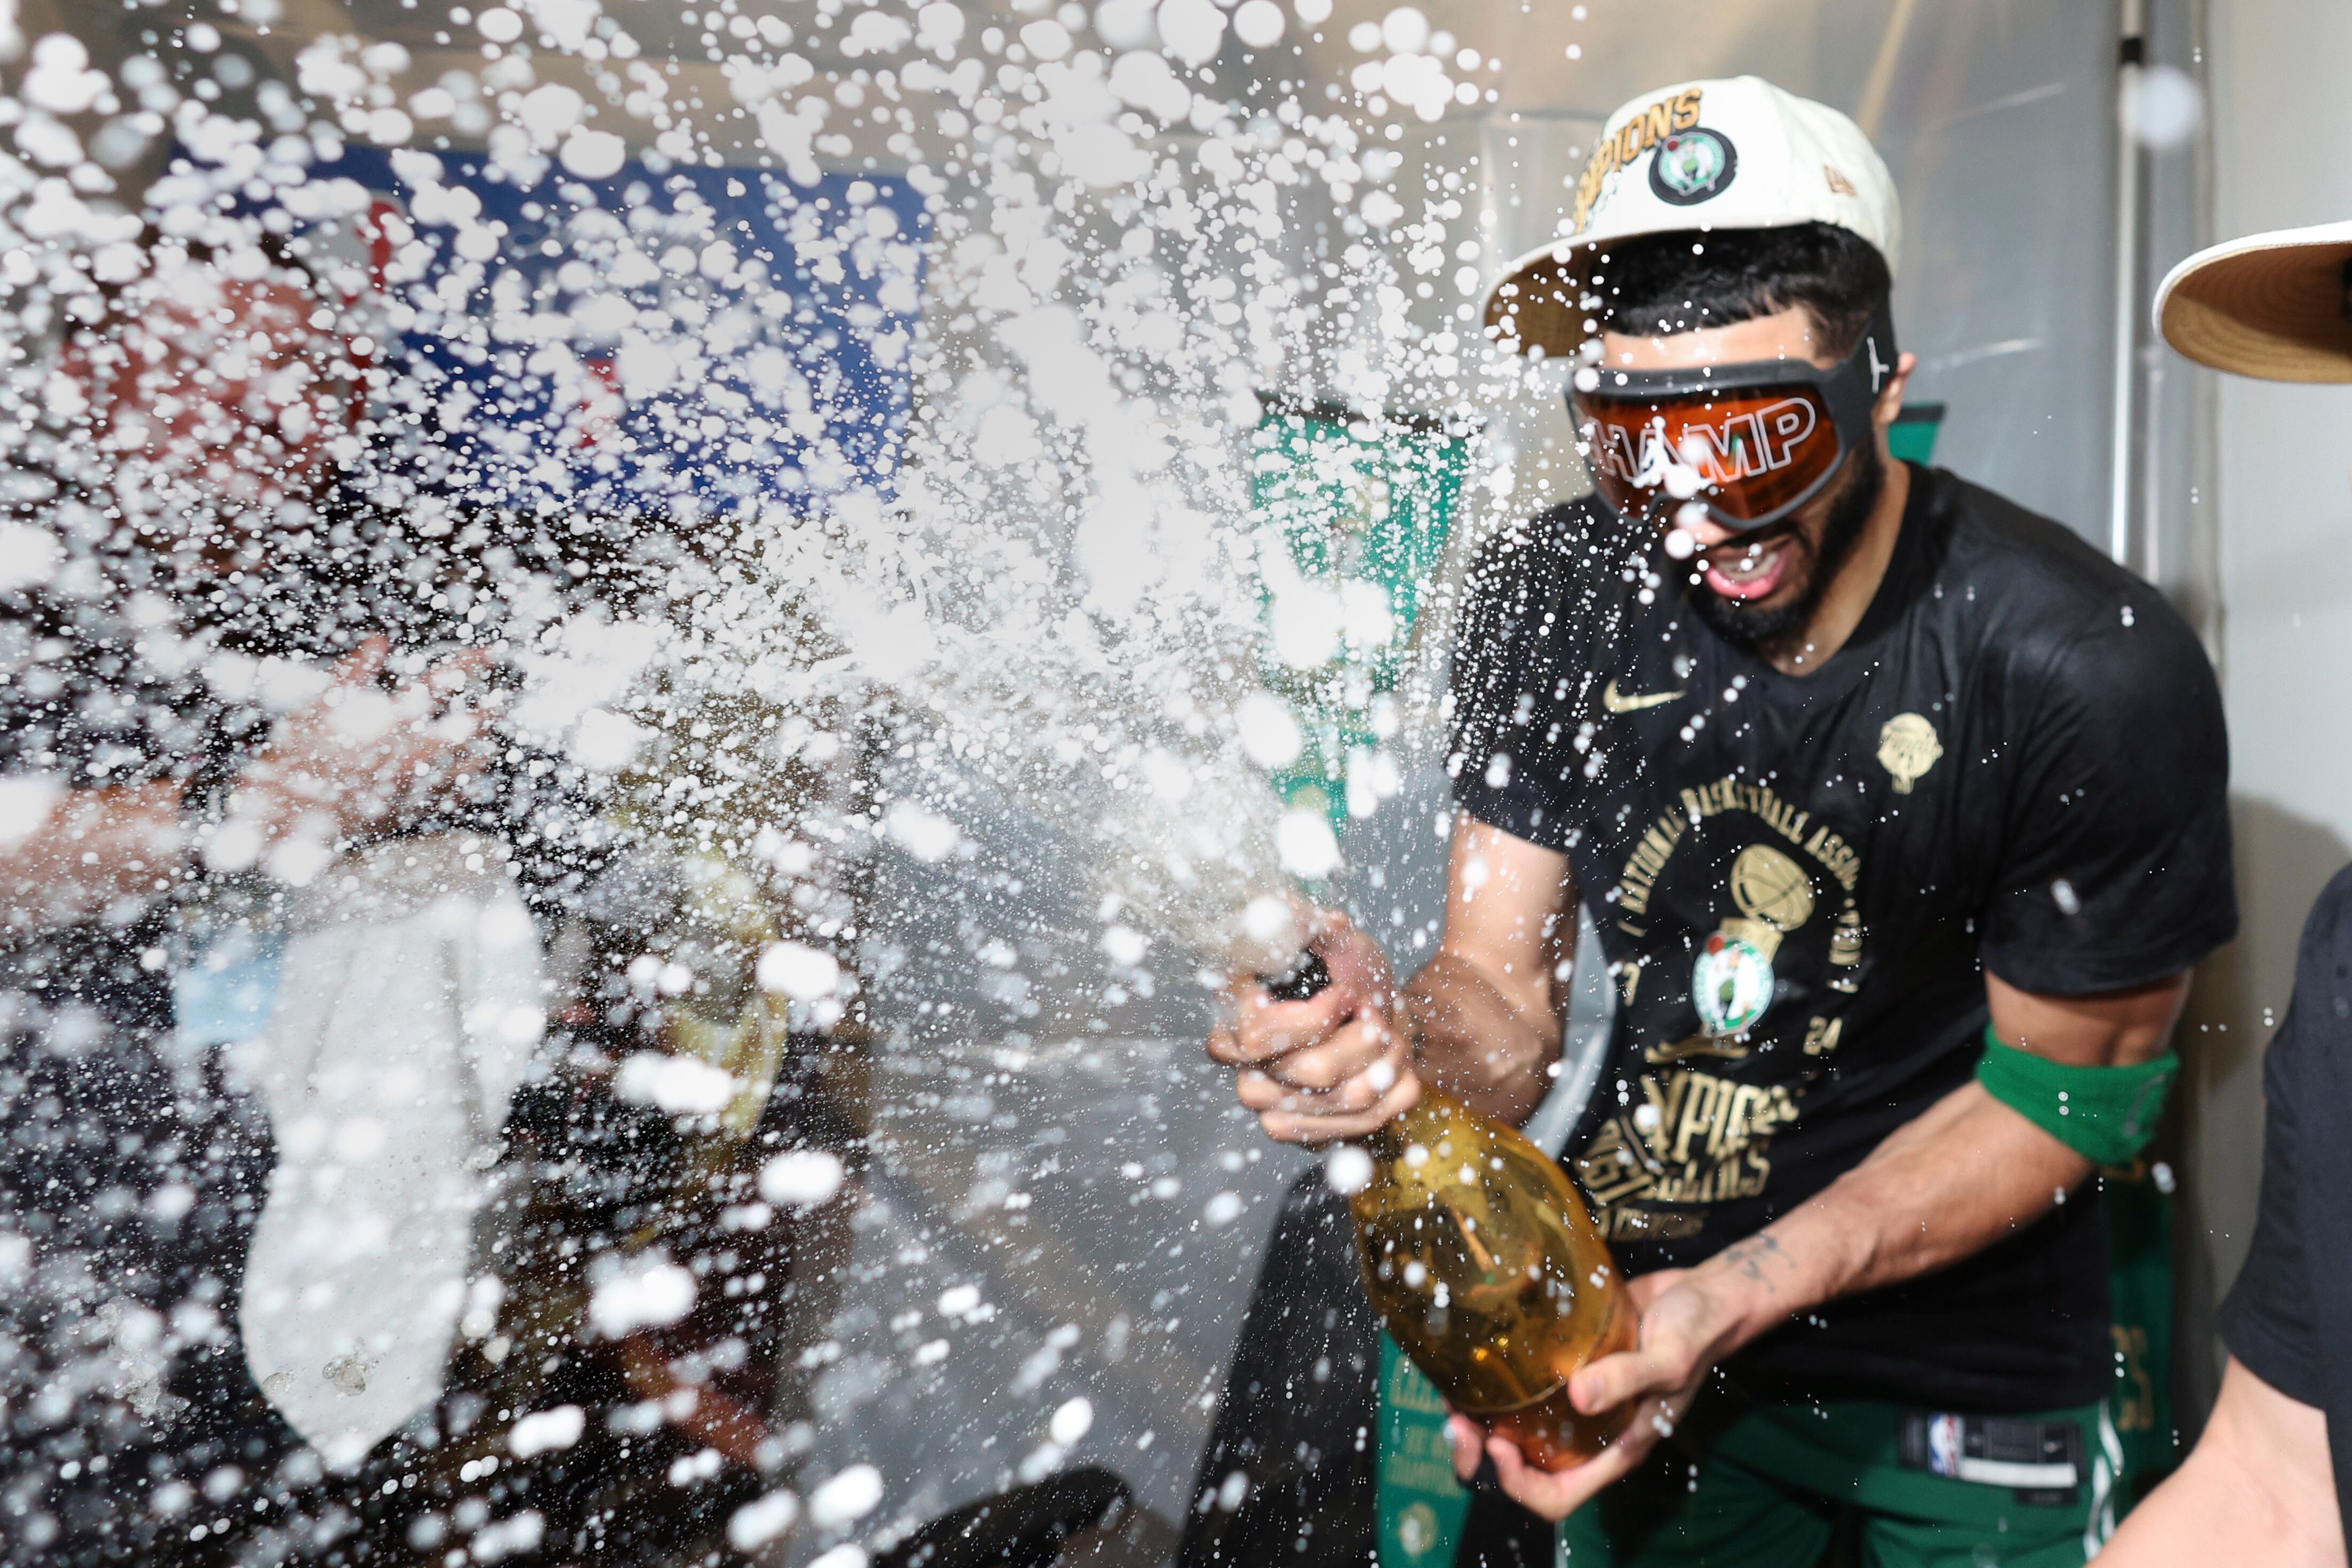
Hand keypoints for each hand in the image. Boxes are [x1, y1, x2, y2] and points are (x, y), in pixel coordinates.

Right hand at [237, 636, 498, 839]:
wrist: (284, 815)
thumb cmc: (296, 756)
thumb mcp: (317, 705)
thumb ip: (352, 671)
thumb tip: (378, 640)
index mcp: (391, 719)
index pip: (441, 682)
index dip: (468, 664)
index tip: (491, 654)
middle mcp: (410, 751)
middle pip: (468, 726)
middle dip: (488, 713)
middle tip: (502, 702)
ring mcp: (414, 784)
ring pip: (467, 765)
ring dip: (480, 750)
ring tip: (489, 743)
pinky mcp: (409, 812)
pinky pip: (450, 798)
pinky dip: (463, 786)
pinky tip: (467, 781)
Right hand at [1205, 913, 1418, 1142]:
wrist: (1376, 1011)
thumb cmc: (1348, 970)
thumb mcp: (1335, 936)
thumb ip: (1310, 923)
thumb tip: (1291, 913)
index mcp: (1237, 1017)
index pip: (1259, 1038)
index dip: (1314, 1021)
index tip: (1348, 993)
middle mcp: (1248, 1070)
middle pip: (1311, 1075)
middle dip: (1364, 1039)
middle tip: (1376, 1011)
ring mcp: (1277, 1109)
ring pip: (1346, 1101)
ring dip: (1387, 1061)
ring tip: (1391, 1032)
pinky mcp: (1310, 1134)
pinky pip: (1365, 1127)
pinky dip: (1397, 1090)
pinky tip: (1395, 1065)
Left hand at [1445, 1269, 1720, 1519]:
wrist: (1704, 1295)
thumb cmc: (1696, 1333)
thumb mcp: (1669, 1359)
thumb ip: (1626, 1377)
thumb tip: (1578, 1397)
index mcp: (1615, 1447)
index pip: (1559, 1496)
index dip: (1520, 1485)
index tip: (1497, 1445)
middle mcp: (1590, 1432)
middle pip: (1526, 1466)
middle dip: (1483, 1452)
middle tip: (1456, 1420)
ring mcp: (1577, 1400)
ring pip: (1518, 1426)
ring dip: (1481, 1416)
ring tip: (1455, 1390)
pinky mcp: (1569, 1366)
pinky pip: (1526, 1386)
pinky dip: (1497, 1381)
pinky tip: (1479, 1355)